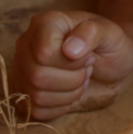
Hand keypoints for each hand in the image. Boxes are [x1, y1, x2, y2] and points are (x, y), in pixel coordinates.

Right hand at [11, 11, 132, 120]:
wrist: (110, 64)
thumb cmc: (109, 44)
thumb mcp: (110, 33)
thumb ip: (92, 33)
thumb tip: (70, 50)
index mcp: (45, 23)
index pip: (45, 53)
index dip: (72, 61)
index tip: (88, 53)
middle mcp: (26, 44)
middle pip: (38, 76)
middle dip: (72, 78)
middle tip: (86, 67)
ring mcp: (22, 69)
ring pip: (36, 95)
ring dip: (68, 92)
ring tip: (79, 77)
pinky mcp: (25, 92)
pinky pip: (36, 109)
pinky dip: (61, 105)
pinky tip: (70, 90)